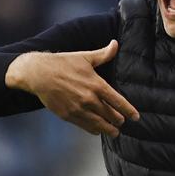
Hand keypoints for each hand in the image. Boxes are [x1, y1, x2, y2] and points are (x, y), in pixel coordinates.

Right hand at [5, 40, 138, 136]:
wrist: (38, 73)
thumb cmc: (62, 63)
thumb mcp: (85, 57)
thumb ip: (103, 54)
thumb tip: (115, 43)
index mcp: (97, 85)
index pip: (118, 102)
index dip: (129, 111)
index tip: (136, 117)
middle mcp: (90, 99)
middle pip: (111, 115)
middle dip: (119, 120)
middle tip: (122, 122)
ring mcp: (79, 109)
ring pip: (100, 124)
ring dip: (109, 129)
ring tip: (115, 132)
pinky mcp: (68, 115)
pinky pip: (85, 126)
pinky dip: (94, 129)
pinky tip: (97, 130)